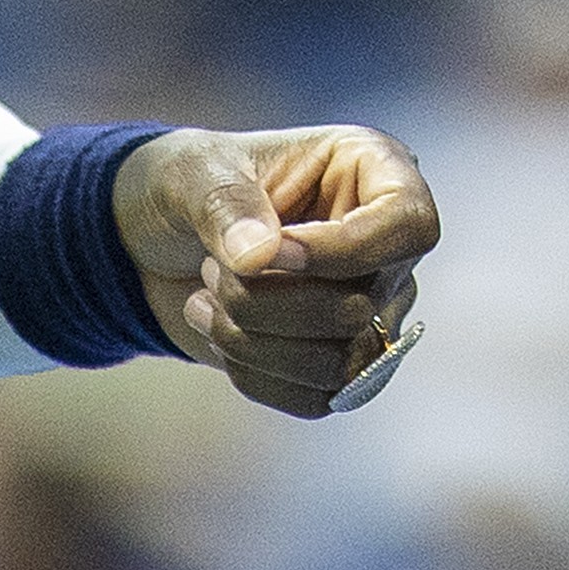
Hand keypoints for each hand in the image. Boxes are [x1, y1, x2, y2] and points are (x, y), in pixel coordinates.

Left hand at [114, 123, 436, 419]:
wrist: (159, 241)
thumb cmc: (190, 185)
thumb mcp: (194, 172)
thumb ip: (226, 205)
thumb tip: (259, 256)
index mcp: (375, 172)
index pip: (409, 226)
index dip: (343, 250)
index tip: (270, 249)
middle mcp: (386, 245)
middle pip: (361, 306)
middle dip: (266, 300)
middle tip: (211, 267)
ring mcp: (371, 308)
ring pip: (343, 362)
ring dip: (253, 340)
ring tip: (205, 300)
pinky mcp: (339, 360)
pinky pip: (319, 397)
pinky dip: (254, 374)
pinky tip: (217, 332)